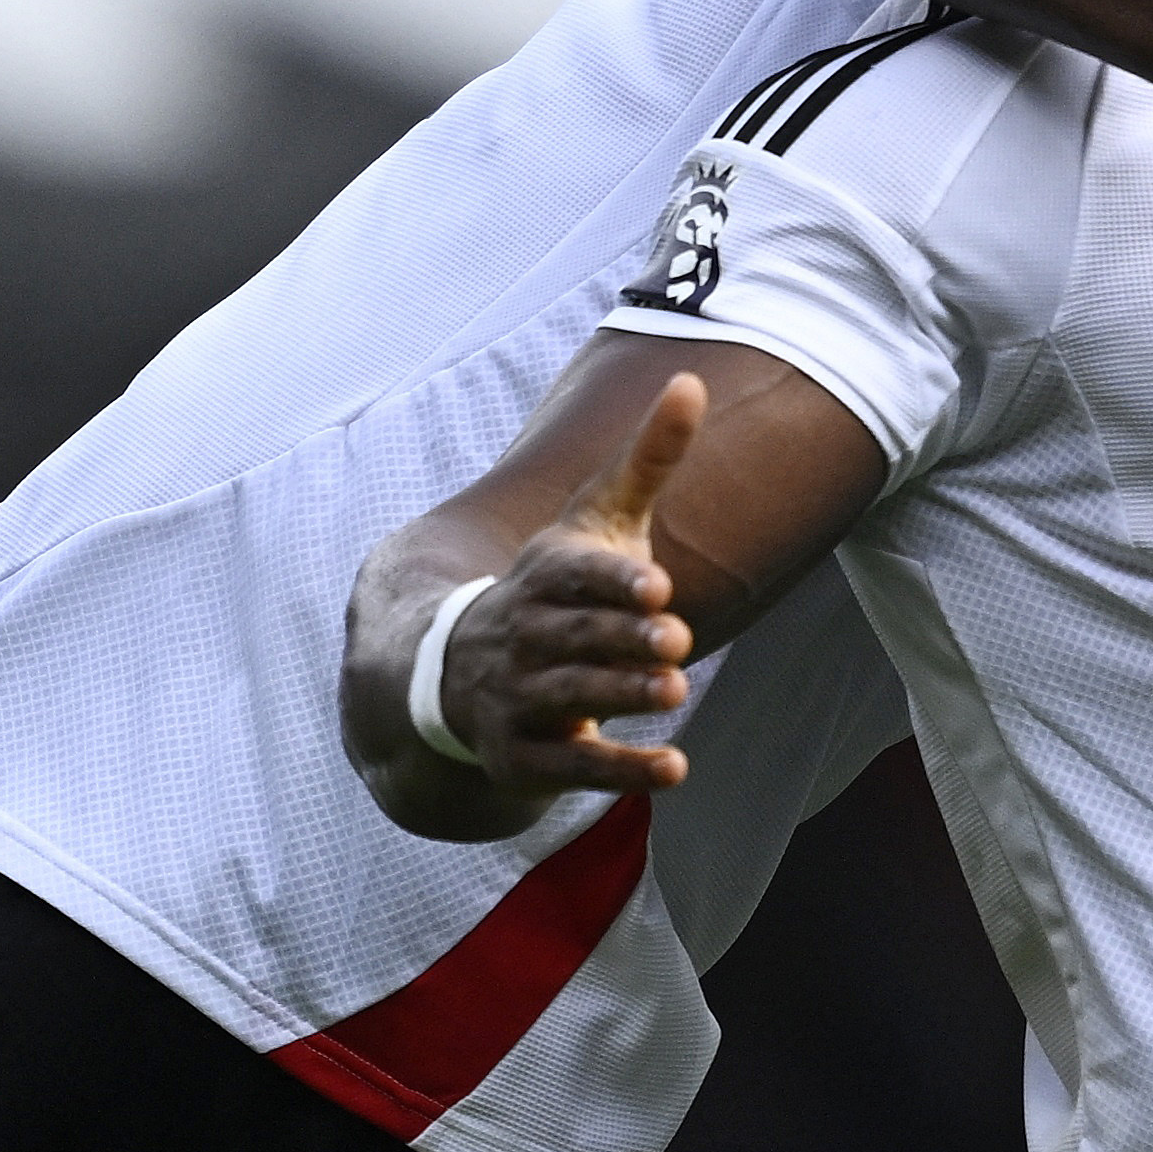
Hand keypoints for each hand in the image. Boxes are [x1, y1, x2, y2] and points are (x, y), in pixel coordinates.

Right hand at [436, 373, 708, 798]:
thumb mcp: (596, 521)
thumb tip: (691, 380)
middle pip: (574, 637)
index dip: (614, 582)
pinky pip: (573, 766)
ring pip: (572, 696)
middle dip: (622, 640)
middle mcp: (524, 634)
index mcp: (544, 574)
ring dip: (622, 695)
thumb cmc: (558, 586)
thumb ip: (647, 460)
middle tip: (676, 640)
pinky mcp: (524, 755)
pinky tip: (675, 771)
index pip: (575, 575)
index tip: (658, 587)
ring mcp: (519, 697)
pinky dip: (621, 771)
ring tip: (675, 692)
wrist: (461, 671)